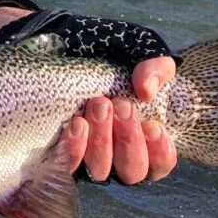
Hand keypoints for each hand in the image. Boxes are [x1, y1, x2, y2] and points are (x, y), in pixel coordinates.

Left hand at [0, 6, 179, 183]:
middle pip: (131, 171)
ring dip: (102, 141)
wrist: (65, 46)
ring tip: (97, 106)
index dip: (160, 152)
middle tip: (119, 105)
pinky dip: (75, 147)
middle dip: (128, 139)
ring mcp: (86, 156)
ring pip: (101, 169)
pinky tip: (76, 124)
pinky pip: (69, 164)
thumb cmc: (108, 55)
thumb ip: (154, 68)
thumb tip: (146, 91)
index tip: (152, 125)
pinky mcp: (58, 153)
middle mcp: (116, 155)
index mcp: (140, 138)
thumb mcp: (136, 54)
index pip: (159, 164)